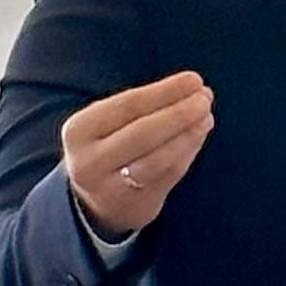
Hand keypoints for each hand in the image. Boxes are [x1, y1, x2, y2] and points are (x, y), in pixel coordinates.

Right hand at [62, 72, 214, 235]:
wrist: (92, 202)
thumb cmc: (108, 148)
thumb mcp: (106, 125)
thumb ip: (144, 107)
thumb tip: (194, 88)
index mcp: (79, 131)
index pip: (128, 106)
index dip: (164, 91)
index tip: (193, 80)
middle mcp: (89, 161)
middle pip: (143, 133)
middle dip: (179, 113)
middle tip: (205, 98)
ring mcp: (111, 188)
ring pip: (159, 158)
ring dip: (188, 134)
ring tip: (206, 116)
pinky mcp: (135, 205)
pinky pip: (169, 175)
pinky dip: (188, 152)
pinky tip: (199, 135)